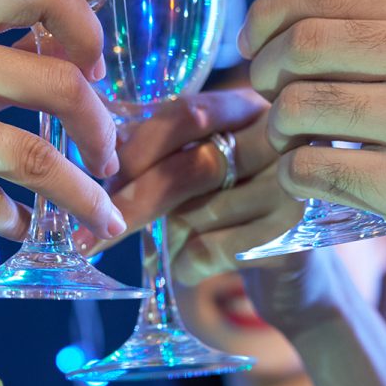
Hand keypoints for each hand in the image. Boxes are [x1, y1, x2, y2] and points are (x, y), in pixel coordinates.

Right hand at [0, 0, 124, 310]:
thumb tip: (78, 63)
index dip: (86, 25)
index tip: (97, 71)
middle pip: (56, 81)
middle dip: (101, 129)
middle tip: (111, 159)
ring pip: (35, 154)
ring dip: (82, 193)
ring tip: (102, 213)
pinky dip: (21, 223)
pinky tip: (25, 229)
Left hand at [75, 89, 303, 280]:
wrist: (298, 278)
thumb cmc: (234, 216)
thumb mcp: (202, 172)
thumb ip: (163, 153)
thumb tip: (101, 159)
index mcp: (251, 107)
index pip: (187, 114)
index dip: (138, 147)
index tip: (98, 178)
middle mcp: (281, 138)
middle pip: (192, 165)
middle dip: (135, 201)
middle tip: (88, 234)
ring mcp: (294, 185)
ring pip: (197, 213)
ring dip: (169, 239)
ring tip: (178, 247)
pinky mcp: (293, 236)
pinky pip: (210, 251)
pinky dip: (185, 266)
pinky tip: (192, 268)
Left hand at [238, 0, 385, 300]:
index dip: (270, 11)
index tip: (253, 42)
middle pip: (306, 43)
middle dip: (265, 70)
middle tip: (267, 94)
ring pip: (302, 105)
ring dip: (277, 126)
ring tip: (289, 139)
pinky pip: (314, 169)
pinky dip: (294, 174)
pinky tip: (307, 178)